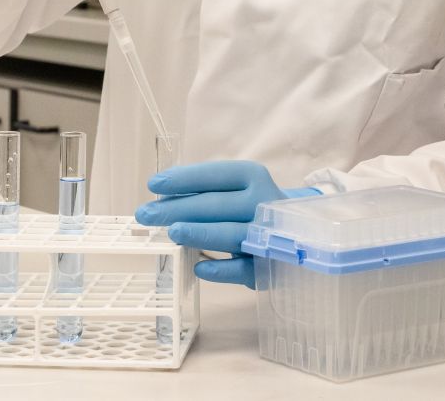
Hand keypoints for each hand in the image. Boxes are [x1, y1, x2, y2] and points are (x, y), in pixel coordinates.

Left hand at [134, 161, 318, 287]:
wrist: (299, 230)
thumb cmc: (252, 205)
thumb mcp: (236, 188)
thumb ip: (205, 190)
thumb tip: (162, 197)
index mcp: (253, 177)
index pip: (215, 174)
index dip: (183, 178)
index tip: (153, 184)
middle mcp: (263, 202)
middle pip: (216, 205)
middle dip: (177, 209)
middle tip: (145, 214)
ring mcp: (268, 235)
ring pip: (231, 234)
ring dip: (200, 233)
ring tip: (172, 233)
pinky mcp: (269, 266)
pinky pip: (244, 269)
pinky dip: (222, 269)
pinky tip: (198, 266)